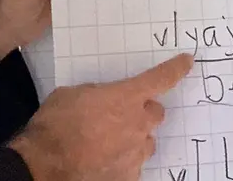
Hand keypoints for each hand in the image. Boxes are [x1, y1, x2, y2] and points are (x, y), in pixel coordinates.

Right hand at [8, 53, 193, 180]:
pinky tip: (104, 161)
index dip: (176, 69)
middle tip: (121, 115)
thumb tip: (103, 98)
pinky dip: (123, 161)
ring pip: (146, 141)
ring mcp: (135, 153)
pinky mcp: (128, 176)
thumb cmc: (55, 125)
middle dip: (143, 111)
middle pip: (156, 113)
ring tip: (109, 142)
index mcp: (125, 98)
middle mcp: (137, 125)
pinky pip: (133, 164)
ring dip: (134, 138)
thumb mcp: (72, 94)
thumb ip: (96, 93)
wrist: (45, 165)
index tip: (187, 62)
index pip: (160, 79)